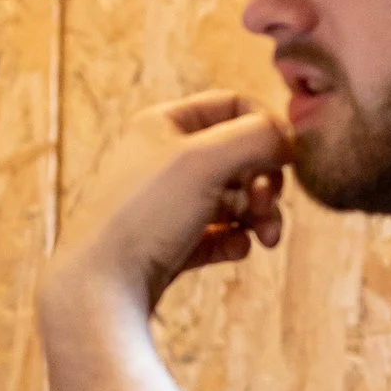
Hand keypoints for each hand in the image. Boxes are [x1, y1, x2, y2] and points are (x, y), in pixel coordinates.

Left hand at [44, 93, 290, 316]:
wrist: (101, 284)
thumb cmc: (145, 214)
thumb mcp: (205, 159)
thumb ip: (257, 137)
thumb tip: (289, 140)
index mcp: (162, 125)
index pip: (231, 106)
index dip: (265, 127)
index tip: (288, 156)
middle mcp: (162, 160)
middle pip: (238, 156)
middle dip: (264, 180)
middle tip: (266, 202)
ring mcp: (166, 204)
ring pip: (232, 198)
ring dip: (258, 215)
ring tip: (265, 237)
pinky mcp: (169, 243)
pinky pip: (217, 235)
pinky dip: (234, 240)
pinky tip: (236, 249)